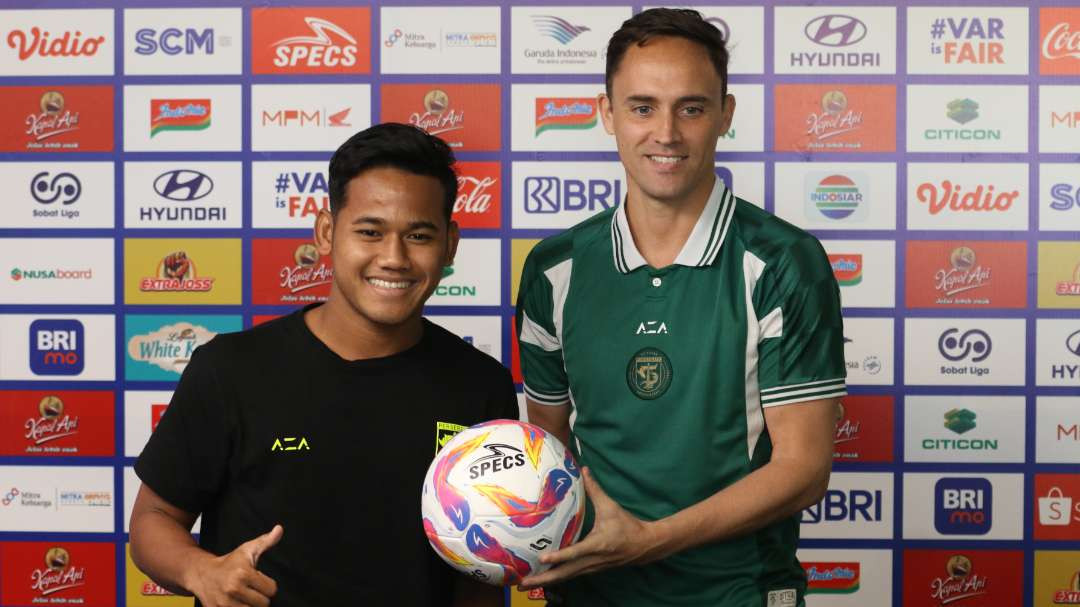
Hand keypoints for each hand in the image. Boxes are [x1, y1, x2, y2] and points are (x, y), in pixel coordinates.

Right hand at [188, 524, 282, 606]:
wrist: (201, 573)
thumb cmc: (229, 562)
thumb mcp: (247, 550)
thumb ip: (266, 541)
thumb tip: (280, 529)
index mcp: (243, 574)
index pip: (272, 590)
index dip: (269, 585)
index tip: (260, 582)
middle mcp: (233, 589)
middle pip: (264, 604)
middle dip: (261, 598)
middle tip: (252, 590)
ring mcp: (224, 604)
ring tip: (245, 598)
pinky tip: (238, 603)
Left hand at [519, 468, 662, 588]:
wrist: (645, 545)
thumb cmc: (627, 525)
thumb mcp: (611, 506)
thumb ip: (595, 489)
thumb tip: (583, 469)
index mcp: (598, 544)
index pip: (576, 552)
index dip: (559, 556)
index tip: (542, 558)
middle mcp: (593, 560)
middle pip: (566, 573)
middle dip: (544, 578)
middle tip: (523, 582)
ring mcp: (592, 567)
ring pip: (567, 577)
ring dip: (547, 581)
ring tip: (525, 584)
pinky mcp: (591, 569)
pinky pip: (571, 576)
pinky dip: (556, 579)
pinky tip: (543, 579)